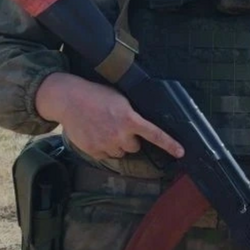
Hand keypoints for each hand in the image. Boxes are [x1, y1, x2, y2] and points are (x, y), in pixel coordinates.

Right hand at [35, 72, 183, 160]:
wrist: (69, 99)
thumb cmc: (95, 95)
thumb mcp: (119, 98)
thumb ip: (132, 113)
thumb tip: (142, 124)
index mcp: (129, 119)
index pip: (154, 134)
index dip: (170, 144)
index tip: (181, 152)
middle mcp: (119, 135)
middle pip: (135, 147)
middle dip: (130, 139)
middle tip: (117, 126)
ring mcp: (106, 144)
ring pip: (120, 152)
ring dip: (116, 144)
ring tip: (104, 128)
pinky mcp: (94, 151)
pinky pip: (105, 155)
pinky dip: (102, 147)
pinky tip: (95, 133)